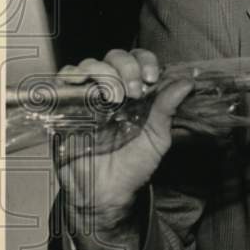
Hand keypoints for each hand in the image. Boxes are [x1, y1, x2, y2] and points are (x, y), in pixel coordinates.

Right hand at [54, 48, 193, 245]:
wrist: (106, 192)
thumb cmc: (132, 165)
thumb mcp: (156, 137)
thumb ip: (167, 109)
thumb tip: (187, 83)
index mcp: (134, 92)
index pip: (138, 60)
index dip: (145, 62)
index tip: (152, 78)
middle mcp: (110, 89)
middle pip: (114, 57)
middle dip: (126, 68)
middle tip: (134, 92)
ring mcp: (86, 96)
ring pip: (89, 64)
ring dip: (104, 74)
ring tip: (114, 98)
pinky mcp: (63, 106)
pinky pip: (62, 80)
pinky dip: (72, 77)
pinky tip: (85, 89)